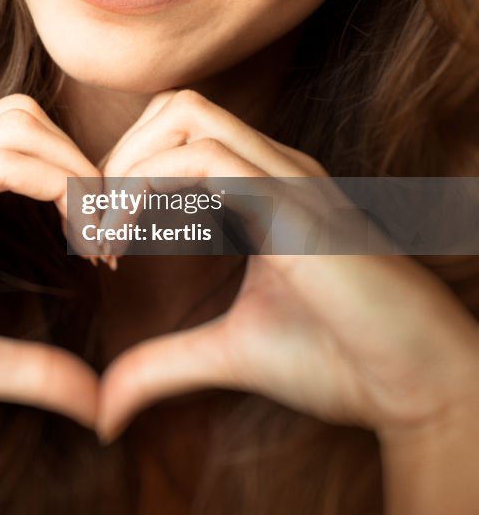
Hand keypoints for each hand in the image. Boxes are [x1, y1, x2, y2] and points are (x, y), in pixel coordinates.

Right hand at [0, 94, 101, 449]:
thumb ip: (30, 368)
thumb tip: (97, 402)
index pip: (5, 137)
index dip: (63, 173)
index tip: (97, 240)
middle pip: (20, 116)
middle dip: (80, 161)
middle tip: (112, 230)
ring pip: (19, 126)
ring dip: (80, 173)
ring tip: (105, 237)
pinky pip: (6, 163)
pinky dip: (60, 187)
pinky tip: (80, 237)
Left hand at [95, 89, 478, 443]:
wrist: (422, 388)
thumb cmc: (340, 362)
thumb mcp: (226, 354)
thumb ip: (162, 364)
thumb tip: (104, 408)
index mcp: (262, 188)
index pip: (175, 134)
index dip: (123, 175)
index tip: (101, 244)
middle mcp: (273, 169)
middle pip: (172, 107)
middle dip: (115, 156)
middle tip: (92, 225)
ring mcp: (287, 177)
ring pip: (184, 115)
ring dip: (127, 166)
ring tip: (106, 232)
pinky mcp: (293, 202)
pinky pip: (204, 158)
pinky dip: (146, 186)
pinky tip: (127, 240)